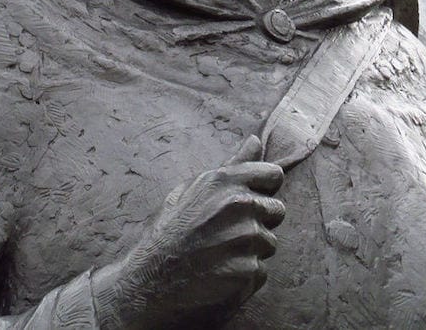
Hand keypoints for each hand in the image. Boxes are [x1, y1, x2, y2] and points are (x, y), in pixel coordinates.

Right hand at [92, 135, 285, 329]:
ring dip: (251, 252)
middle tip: (226, 236)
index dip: (263, 190)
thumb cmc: (168, 234)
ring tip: (219, 257)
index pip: (273, 174)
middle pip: (277, 210)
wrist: (148, 284)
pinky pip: (261, 271)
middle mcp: (238, 205)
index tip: (249, 202)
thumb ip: (231, 166)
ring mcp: (245, 239)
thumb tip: (256, 141)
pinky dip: (244, 277)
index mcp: (224, 181)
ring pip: (269, 243)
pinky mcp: (248, 270)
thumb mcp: (191, 191)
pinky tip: (220, 277)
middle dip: (259, 223)